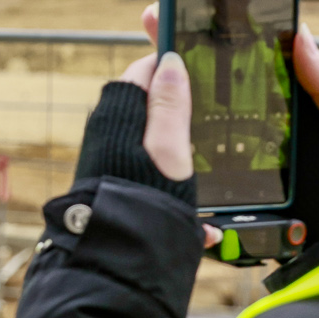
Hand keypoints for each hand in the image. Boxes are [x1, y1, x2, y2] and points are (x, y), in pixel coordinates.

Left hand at [123, 6, 218, 245]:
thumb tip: (170, 61)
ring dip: (178, 145)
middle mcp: (109, 129)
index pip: (146, 69)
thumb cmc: (146, 201)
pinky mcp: (115, 177)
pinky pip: (150, 165)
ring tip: (203, 161)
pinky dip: (171, 175)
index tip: (196, 62)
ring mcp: (110, 154)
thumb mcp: (169, 148)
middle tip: (209, 116)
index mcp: (120, 112)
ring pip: (153, 135)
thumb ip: (170, 104)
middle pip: (150, 101)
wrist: (121, 256)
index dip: (172, 64)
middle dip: (179, 107)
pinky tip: (199, 209)